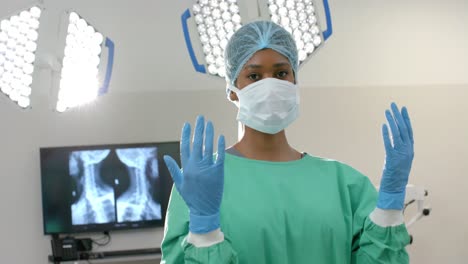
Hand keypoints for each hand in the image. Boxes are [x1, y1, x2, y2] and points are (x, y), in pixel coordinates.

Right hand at [163, 115, 224, 232]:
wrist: (204, 210)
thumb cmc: (191, 197)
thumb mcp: (179, 184)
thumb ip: (173, 169)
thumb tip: (166, 157)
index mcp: (186, 168)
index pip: (185, 147)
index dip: (186, 135)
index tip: (187, 124)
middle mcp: (196, 167)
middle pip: (197, 144)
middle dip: (198, 129)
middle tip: (200, 118)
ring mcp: (207, 169)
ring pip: (208, 147)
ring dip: (208, 134)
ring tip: (209, 123)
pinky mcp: (218, 172)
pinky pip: (219, 156)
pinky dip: (220, 146)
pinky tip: (220, 136)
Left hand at [377, 103, 413, 209]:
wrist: (395, 187)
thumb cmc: (396, 174)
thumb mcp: (400, 158)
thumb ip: (399, 147)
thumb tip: (393, 137)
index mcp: (410, 149)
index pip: (409, 130)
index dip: (406, 119)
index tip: (403, 108)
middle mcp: (407, 150)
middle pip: (403, 129)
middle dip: (398, 116)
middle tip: (393, 105)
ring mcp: (400, 154)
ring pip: (397, 134)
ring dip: (392, 121)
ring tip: (387, 111)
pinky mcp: (392, 158)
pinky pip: (389, 143)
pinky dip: (386, 134)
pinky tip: (383, 125)